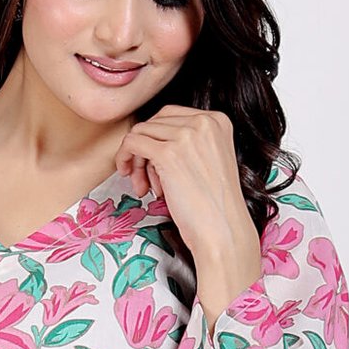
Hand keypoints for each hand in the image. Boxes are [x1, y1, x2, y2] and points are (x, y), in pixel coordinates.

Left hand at [114, 105, 263, 326]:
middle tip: (144, 178)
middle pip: (155, 122)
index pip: (172, 115)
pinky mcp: (168, 152)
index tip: (154, 163)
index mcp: (218, 121)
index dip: (157, 139)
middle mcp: (204, 121)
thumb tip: (150, 140)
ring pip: (141, 131)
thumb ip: (188, 144)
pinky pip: (133, 143)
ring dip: (136, 159)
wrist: (222, 232)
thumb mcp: (208, 162)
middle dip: (145, 149)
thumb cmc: (214, 208)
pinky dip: (126, 158)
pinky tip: (134, 180)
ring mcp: (186, 135)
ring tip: (144, 186)